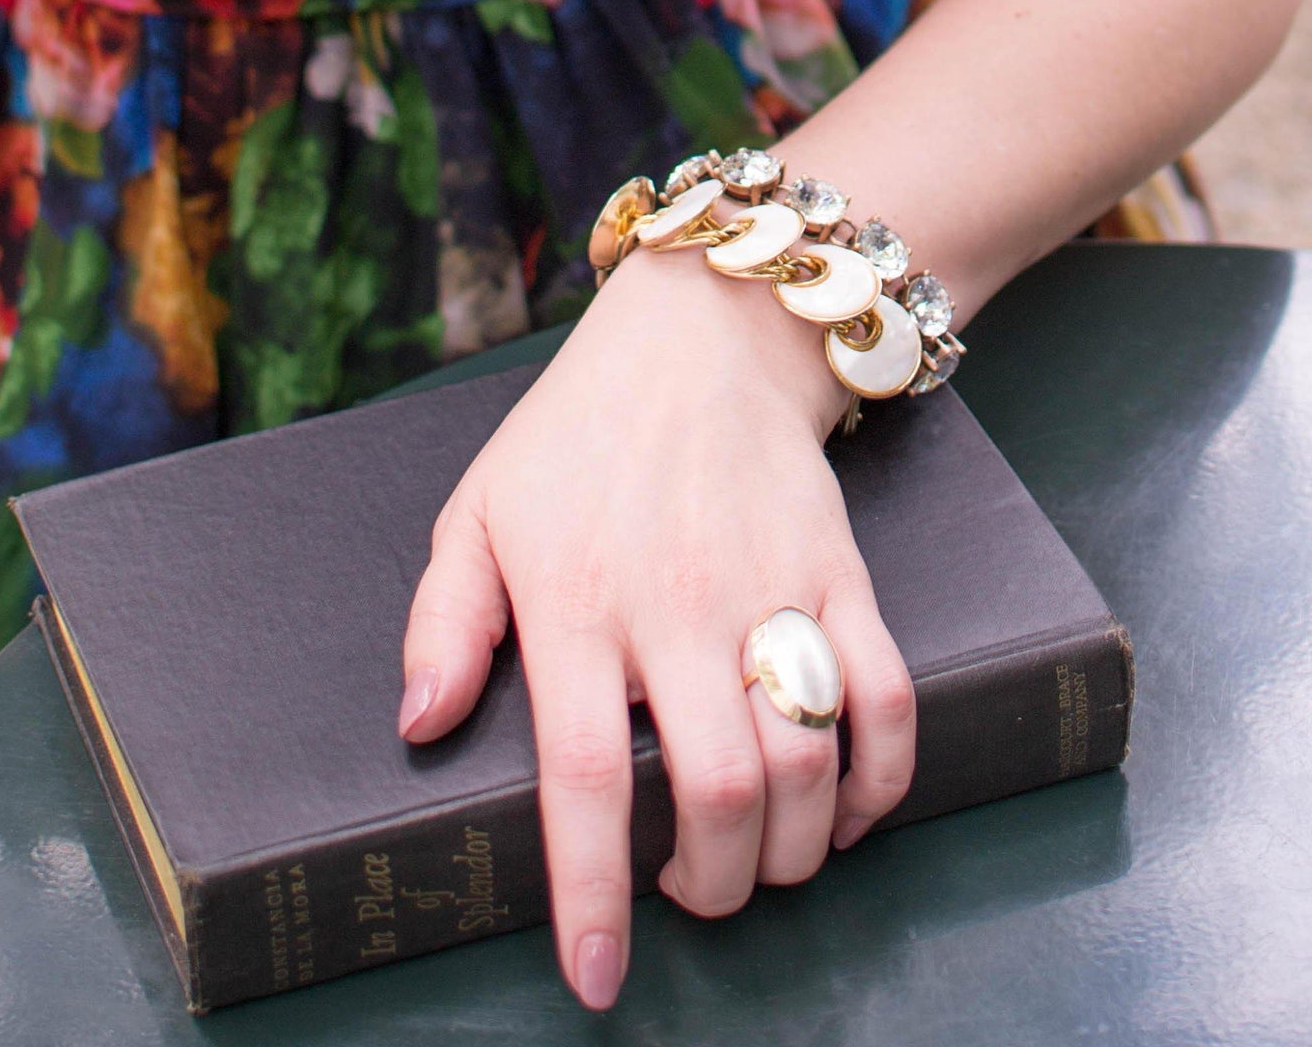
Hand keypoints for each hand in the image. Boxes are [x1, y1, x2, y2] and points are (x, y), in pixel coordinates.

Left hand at [400, 247, 916, 1011]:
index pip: (582, 776)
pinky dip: (885, 777)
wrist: (702, 337)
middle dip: (714, 885)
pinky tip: (850, 809)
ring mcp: (771, 586)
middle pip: (718, 791)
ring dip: (796, 850)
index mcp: (575, 598)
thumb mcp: (476, 513)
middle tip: (692, 894)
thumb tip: (422, 725)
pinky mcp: (841, 571)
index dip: (593, 892)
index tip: (601, 974)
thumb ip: (442, 621)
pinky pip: (888, 695)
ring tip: (763, 861)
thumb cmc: (575, 437)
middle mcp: (677, 603)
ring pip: (807, 761)